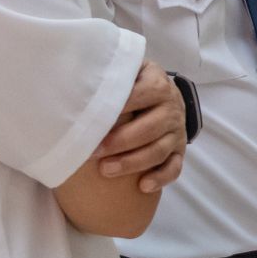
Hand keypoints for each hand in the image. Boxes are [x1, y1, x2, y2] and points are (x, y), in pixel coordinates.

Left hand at [92, 60, 185, 192]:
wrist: (166, 95)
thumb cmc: (136, 84)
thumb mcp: (129, 71)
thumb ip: (112, 72)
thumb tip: (77, 79)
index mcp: (158, 84)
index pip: (140, 95)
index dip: (115, 108)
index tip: (91, 120)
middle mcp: (172, 108)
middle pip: (150, 128)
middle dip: (120, 142)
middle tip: (93, 151)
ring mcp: (177, 131)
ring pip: (159, 150)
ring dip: (132, 162)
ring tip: (106, 170)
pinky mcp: (179, 151)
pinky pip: (174, 168)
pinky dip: (160, 178)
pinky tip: (142, 186)